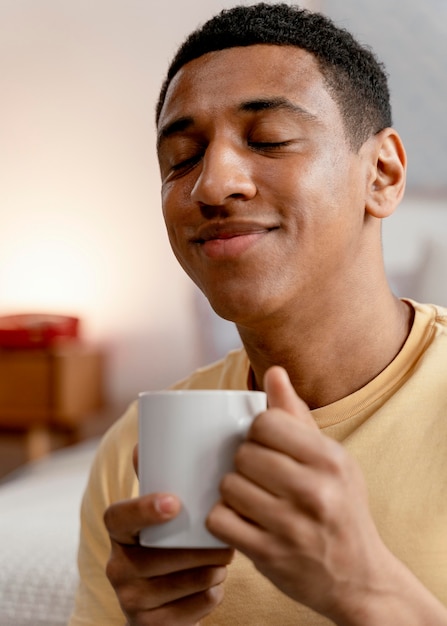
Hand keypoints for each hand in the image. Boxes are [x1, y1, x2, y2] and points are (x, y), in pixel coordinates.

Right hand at [104, 447, 233, 625]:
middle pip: (158, 557)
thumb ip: (156, 476)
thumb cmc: (167, 543)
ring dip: (211, 569)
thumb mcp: (159, 512)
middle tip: (226, 540)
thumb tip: (145, 440)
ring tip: (223, 558)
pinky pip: (193, 609)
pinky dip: (211, 595)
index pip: (117, 518)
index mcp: (118, 532)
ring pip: (182, 582)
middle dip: (199, 548)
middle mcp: (116, 567)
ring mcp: (130, 601)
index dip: (142, 509)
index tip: (174, 502)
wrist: (162, 602)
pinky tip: (214, 585)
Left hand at [206, 366, 396, 622]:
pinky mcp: (269, 555)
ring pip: (229, 486)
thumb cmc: (341, 507)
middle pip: (243, 454)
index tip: (265, 446)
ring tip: (250, 498)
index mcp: (330, 459)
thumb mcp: (331, 459)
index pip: (265, 423)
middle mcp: (315, 491)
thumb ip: (297, 416)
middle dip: (244, 463)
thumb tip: (274, 372)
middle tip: (257, 475)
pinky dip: (223, 519)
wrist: (359, 577)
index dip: (256, 432)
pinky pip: (220, 520)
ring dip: (232, 491)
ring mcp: (291, 526)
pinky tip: (240, 520)